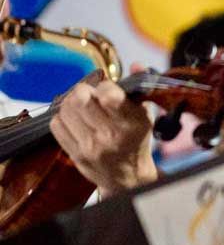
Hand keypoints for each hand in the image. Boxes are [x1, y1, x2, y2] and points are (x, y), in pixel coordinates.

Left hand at [50, 78, 158, 197]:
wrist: (127, 178)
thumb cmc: (136, 141)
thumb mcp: (145, 116)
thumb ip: (139, 90)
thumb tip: (137, 65)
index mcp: (131, 124)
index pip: (108, 95)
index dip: (105, 86)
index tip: (108, 90)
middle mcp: (110, 136)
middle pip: (80, 99)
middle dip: (84, 91)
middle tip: (90, 95)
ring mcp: (90, 146)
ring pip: (65, 109)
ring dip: (72, 102)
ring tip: (82, 107)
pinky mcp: (74, 154)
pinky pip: (56, 124)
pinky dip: (63, 117)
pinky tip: (75, 120)